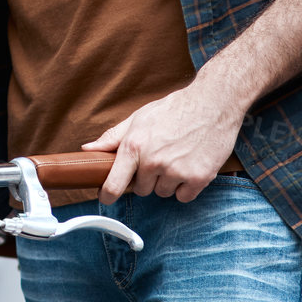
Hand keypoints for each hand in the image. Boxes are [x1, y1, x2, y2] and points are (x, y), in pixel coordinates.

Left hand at [81, 83, 243, 203]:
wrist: (213, 103)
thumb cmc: (174, 109)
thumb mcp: (139, 118)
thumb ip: (113, 137)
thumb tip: (88, 149)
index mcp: (135, 146)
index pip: (114, 183)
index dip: (108, 195)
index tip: (106, 198)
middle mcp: (153, 161)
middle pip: (142, 190)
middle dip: (148, 178)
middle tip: (160, 157)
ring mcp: (176, 171)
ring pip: (163, 193)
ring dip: (168, 181)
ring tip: (177, 157)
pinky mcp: (198, 178)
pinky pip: (183, 197)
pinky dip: (186, 187)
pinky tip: (190, 166)